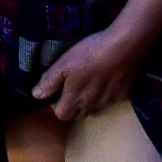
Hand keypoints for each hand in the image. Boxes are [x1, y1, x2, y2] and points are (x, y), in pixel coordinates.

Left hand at [30, 28, 147, 120]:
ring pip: (95, 109)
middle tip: (73, 86)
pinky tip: (108, 79)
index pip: (61, 114)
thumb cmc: (90, 53)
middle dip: (73, 105)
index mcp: (75, 101)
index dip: (56, 104)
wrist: (125, 46)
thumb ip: (49, 81)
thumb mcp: (64, 63)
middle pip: (78, 114)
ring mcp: (109, 102)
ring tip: (90, 82)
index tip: (58, 91)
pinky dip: (106, 94)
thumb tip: (36, 96)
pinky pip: (111, 100)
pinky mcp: (123, 95)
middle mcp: (91, 107)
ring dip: (89, 101)